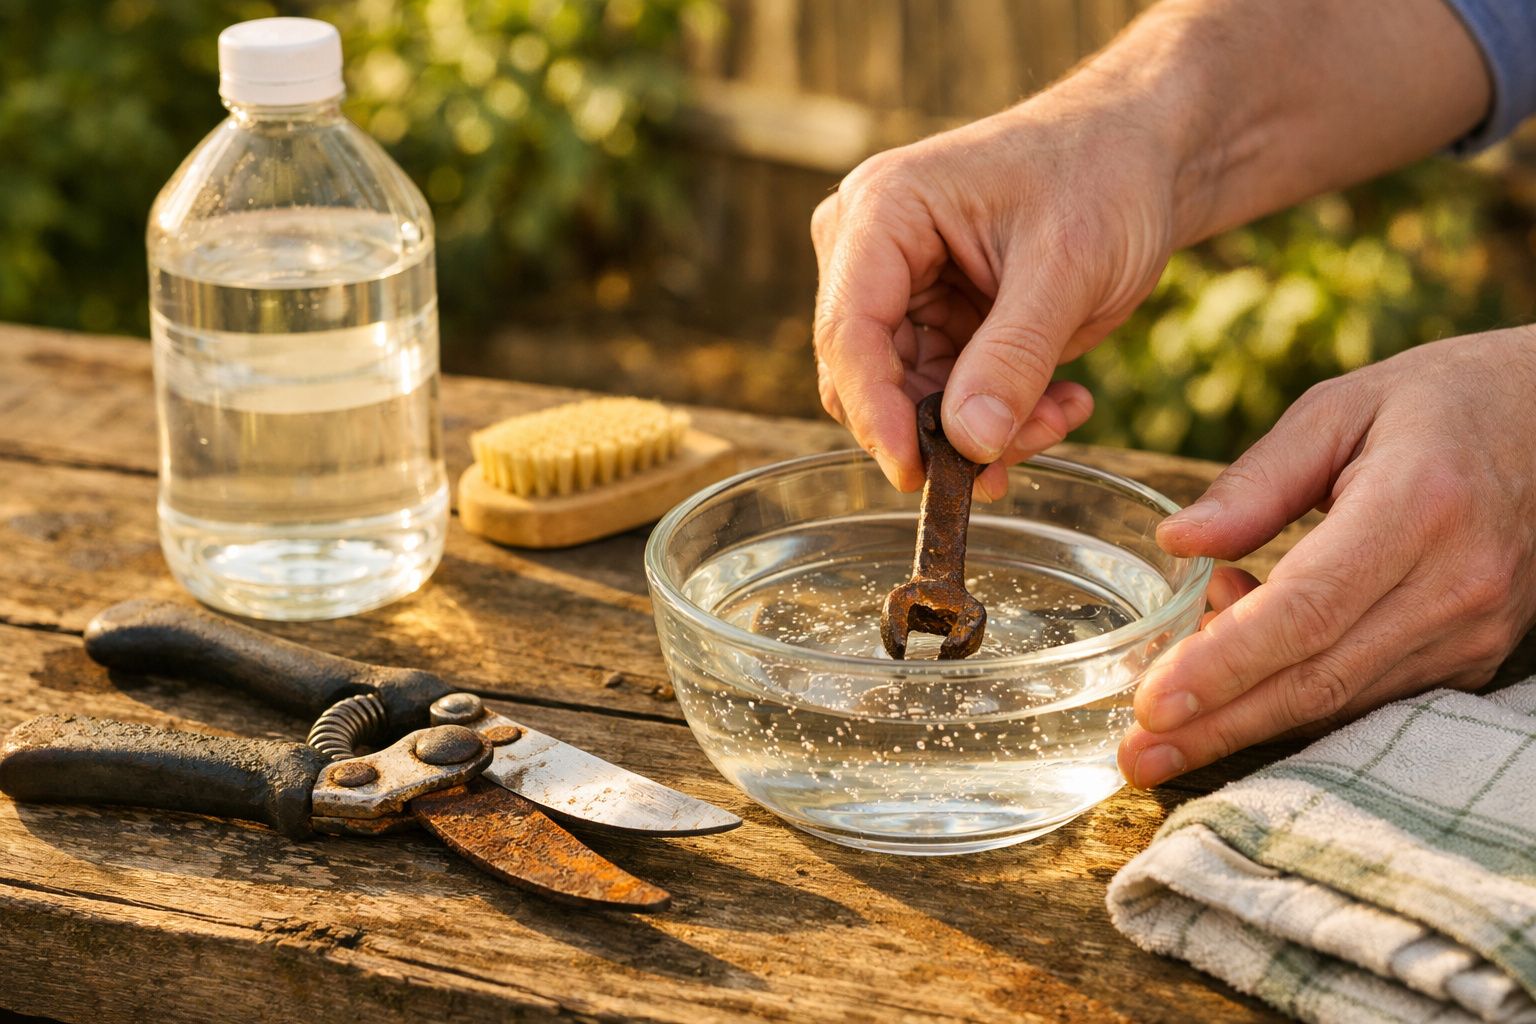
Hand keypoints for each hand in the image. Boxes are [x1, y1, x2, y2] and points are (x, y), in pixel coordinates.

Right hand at [810, 86, 1182, 496]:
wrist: (1140, 149)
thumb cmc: (1102, 172)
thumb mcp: (1068, 265)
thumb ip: (1014, 357)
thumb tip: (969, 444)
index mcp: (880, 212)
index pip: (849, 332)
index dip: (877, 412)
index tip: (918, 473)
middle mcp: (869, 253)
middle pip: (869, 377)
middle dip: (944, 427)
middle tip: (1030, 440)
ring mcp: (899, 291)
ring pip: (909, 402)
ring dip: (982, 430)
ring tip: (1062, 413)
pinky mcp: (933, 324)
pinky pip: (945, 401)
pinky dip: (999, 417)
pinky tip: (1060, 402)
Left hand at [1119, 329, 1535, 786]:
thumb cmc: (1436, 406)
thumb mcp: (1340, 408)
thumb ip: (1257, 478)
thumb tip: (1178, 540)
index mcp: (1417, 507)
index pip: (1308, 609)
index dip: (1226, 663)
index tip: (1153, 701)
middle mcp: (1454, 583)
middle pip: (1319, 676)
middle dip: (1219, 724)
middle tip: (1137, 756)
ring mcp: (1471, 630)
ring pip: (1341, 700)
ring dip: (1246, 724)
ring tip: (1161, 739)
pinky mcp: (1470, 656)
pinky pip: (1367, 697)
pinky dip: (1293, 701)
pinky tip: (1229, 689)